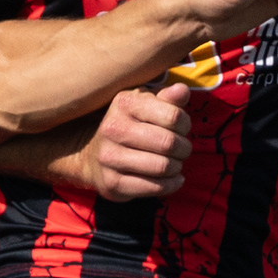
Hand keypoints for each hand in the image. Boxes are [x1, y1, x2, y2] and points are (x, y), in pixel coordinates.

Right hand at [69, 85, 192, 199]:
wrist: (92, 155)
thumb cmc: (128, 125)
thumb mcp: (145, 105)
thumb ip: (167, 98)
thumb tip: (182, 90)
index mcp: (124, 103)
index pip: (173, 116)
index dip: (185, 125)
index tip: (182, 129)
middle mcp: (113, 128)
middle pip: (168, 143)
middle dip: (184, 148)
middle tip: (182, 150)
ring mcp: (109, 157)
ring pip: (162, 166)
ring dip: (177, 167)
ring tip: (175, 164)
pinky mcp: (112, 183)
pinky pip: (153, 187)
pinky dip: (171, 185)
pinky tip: (173, 180)